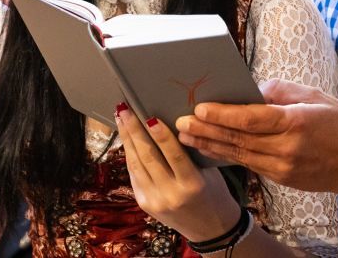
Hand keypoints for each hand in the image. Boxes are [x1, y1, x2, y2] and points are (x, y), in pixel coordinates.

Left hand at [116, 106, 238, 241]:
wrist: (210, 228)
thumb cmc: (215, 193)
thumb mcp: (209, 171)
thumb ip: (192, 151)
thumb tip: (172, 123)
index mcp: (192, 184)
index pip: (173, 154)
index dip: (160, 134)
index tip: (149, 115)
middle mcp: (171, 193)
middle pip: (148, 157)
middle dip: (134, 131)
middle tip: (126, 109)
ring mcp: (155, 200)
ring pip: (136, 164)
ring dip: (127, 140)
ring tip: (122, 119)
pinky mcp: (145, 204)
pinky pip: (135, 175)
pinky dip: (130, 155)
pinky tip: (127, 140)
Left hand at [176, 79, 337, 196]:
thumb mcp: (316, 96)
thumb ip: (282, 92)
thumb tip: (252, 90)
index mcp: (296, 122)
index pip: (251, 119)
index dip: (223, 114)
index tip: (200, 108)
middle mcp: (287, 148)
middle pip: (238, 139)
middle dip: (206, 130)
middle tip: (179, 123)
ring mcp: (283, 167)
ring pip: (239, 154)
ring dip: (210, 145)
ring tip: (185, 136)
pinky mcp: (281, 179)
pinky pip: (249, 164)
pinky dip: (227, 155)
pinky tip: (210, 148)